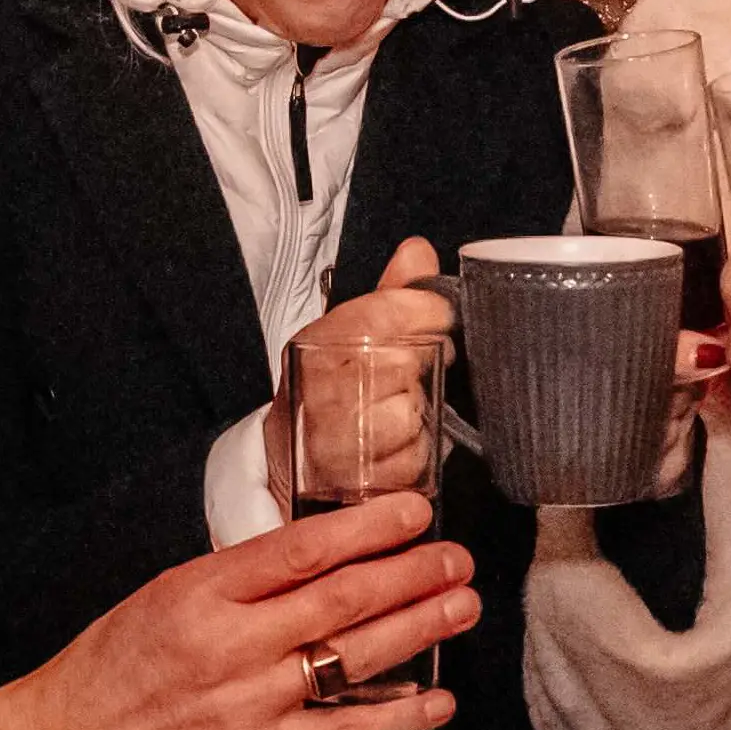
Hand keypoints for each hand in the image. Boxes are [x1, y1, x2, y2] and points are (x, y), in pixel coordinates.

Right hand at [0, 493, 469, 729]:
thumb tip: (325, 553)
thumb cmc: (115, 659)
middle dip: (409, 575)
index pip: (300, 550)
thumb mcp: (168, 591)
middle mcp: (229, 645)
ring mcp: (248, 704)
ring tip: (462, 606)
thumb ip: (242, 577)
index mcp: (201, 590)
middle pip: (339, 602)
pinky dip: (397, 717)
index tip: (415, 510)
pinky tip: (439, 702)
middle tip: (457, 557)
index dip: (366, 528)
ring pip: (350, 660)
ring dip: (416, 631)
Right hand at [269, 238, 455, 505]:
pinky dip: (417, 454)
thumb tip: (418, 250)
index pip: (387, 310)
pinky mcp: (353, 479)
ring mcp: (333, 437)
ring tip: (398, 411)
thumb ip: (392, 292)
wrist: (292, 454)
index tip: (438, 321)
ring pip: (412, 414)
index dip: (428, 314)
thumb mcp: (353, 330)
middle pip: (405, 364)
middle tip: (415, 374)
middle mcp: (320, 385)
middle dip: (423, 369)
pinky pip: (414, 460)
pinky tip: (395, 446)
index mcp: (320, 338)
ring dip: (420, 416)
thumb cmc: (334, 384)